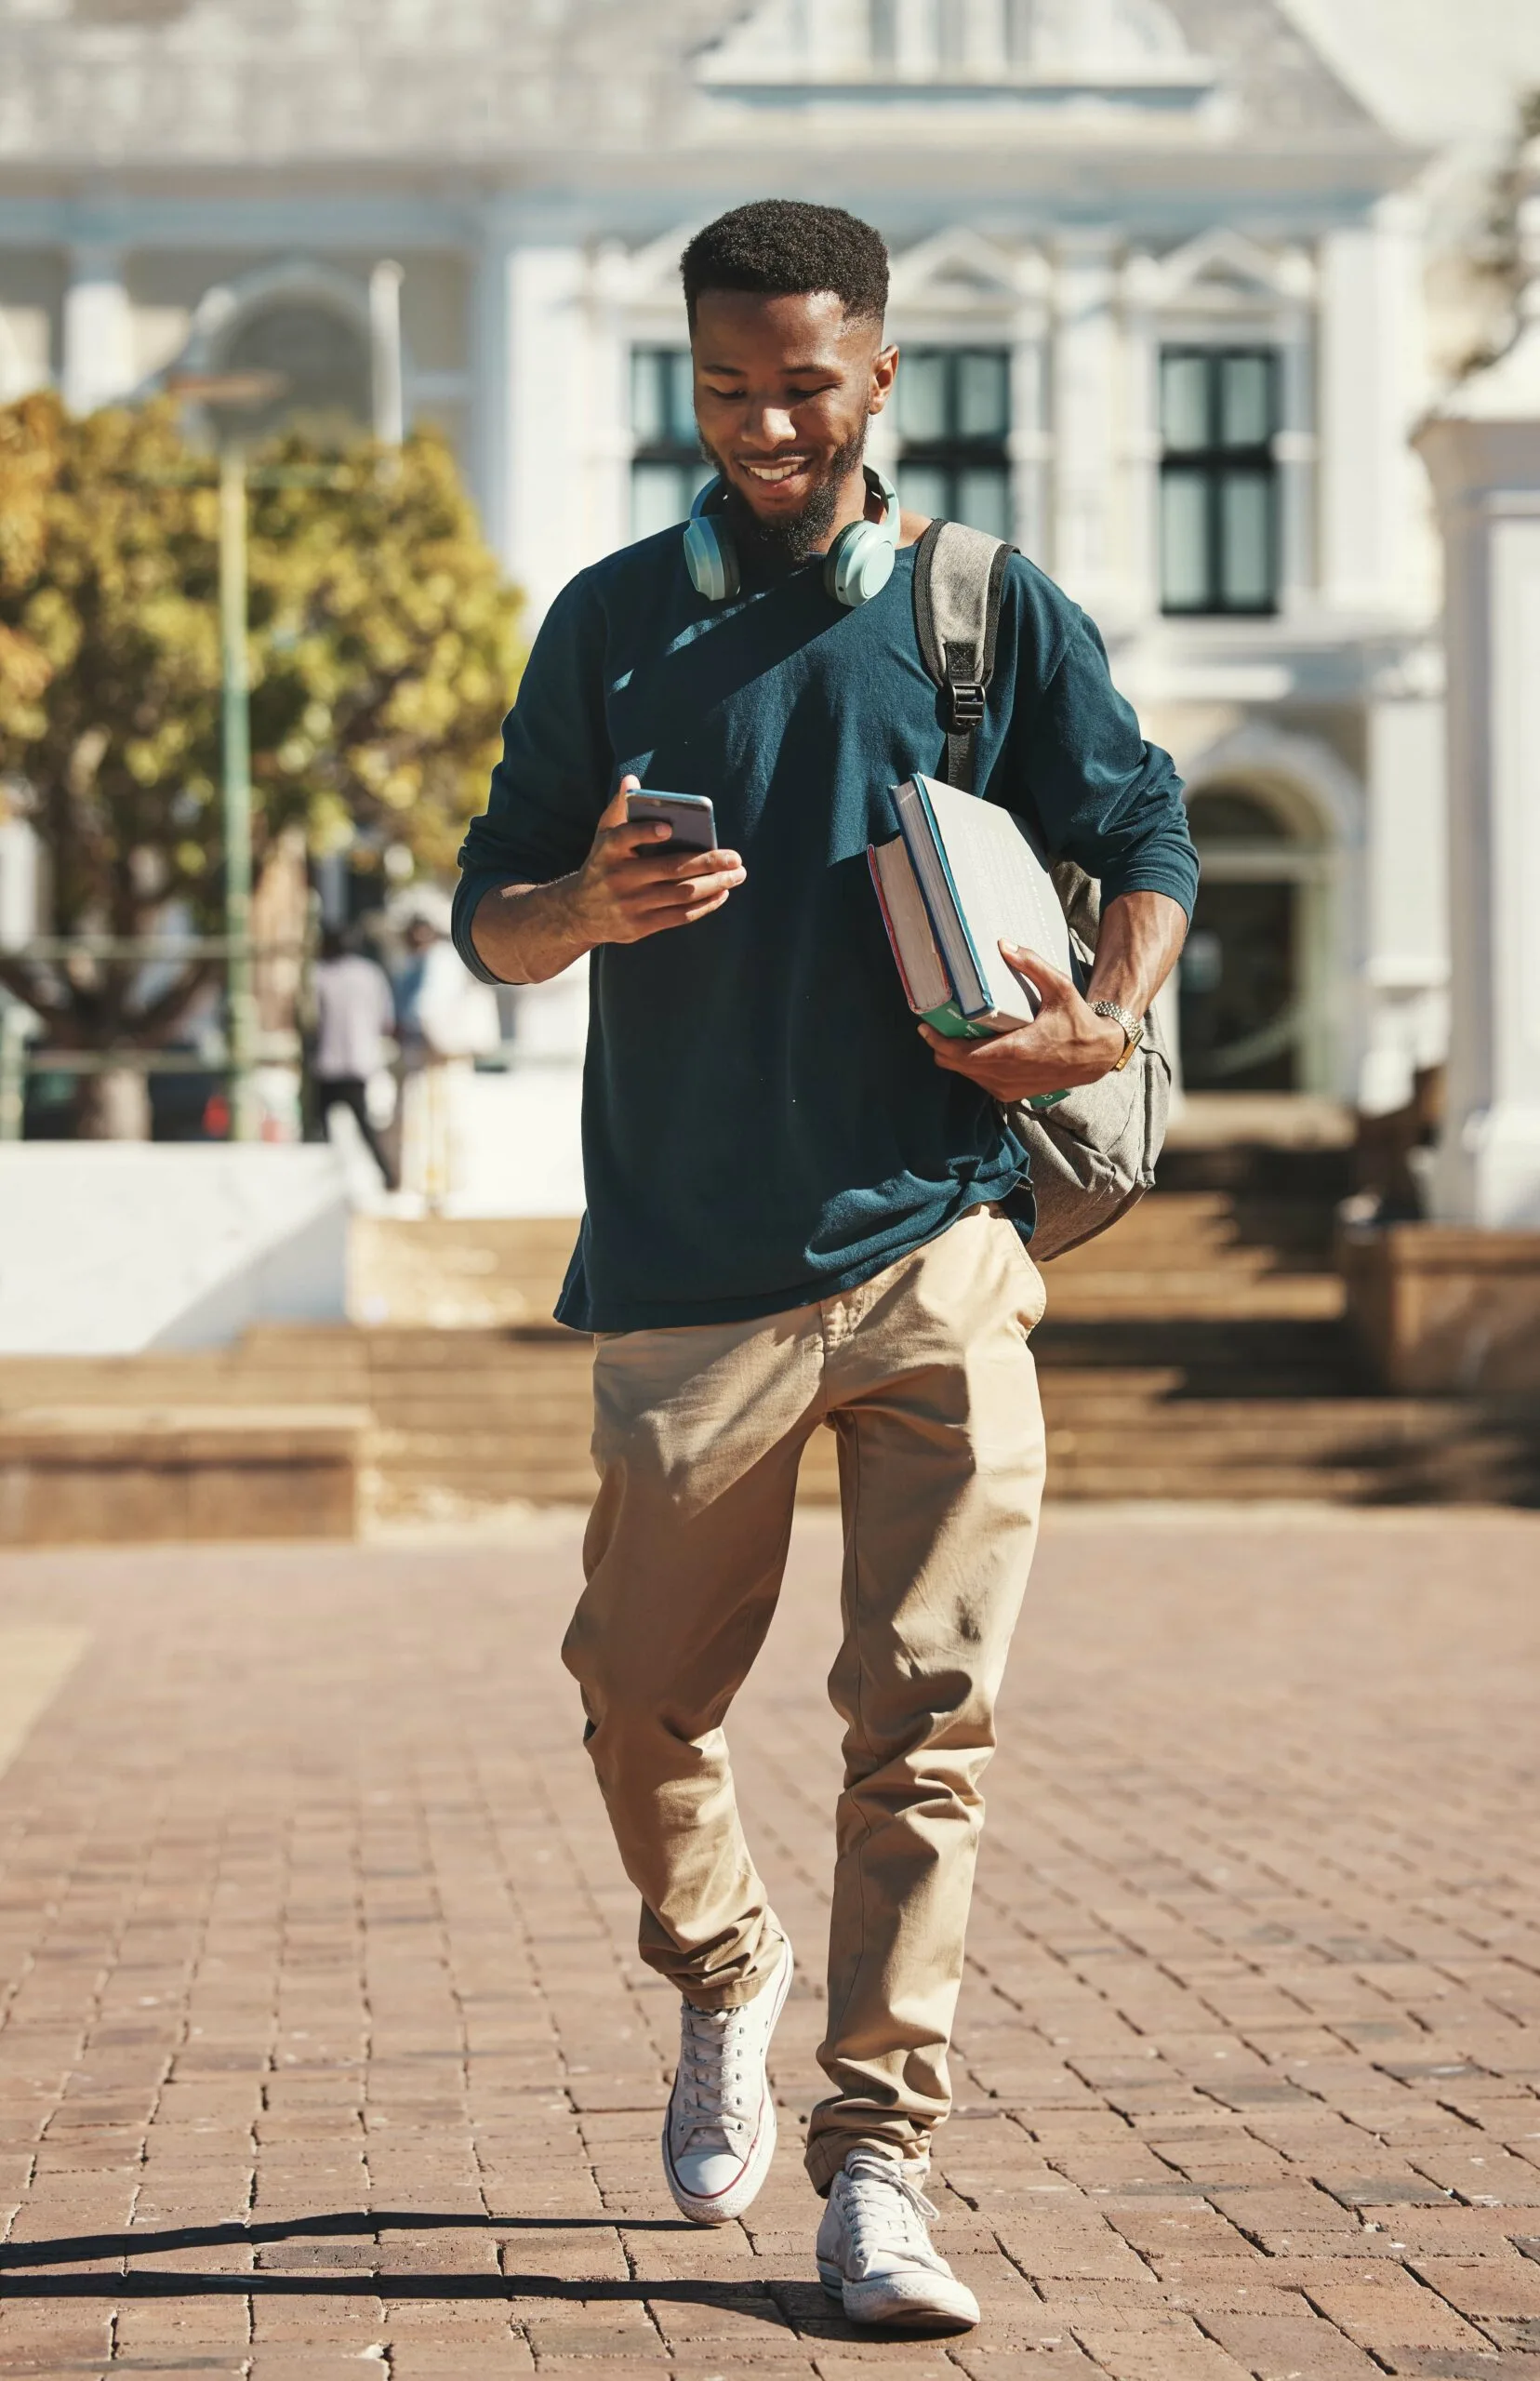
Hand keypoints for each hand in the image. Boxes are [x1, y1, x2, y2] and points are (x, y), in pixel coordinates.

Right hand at [571, 775, 745, 947]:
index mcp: (609, 850)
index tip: (668, 828)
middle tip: (735, 858)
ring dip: (714, 885)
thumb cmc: (602, 864)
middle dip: (707, 863)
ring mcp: (630, 904)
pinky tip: (722, 894)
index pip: (625, 837)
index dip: (645, 833)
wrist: (579, 912)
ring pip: (681, 894)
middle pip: (670, 869)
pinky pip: (679, 916)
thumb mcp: (604, 835)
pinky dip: (704, 905)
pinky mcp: (640, 926)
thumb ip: (619, 807)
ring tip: (737, 874)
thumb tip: (632, 780)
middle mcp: (619, 878)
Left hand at [918, 941, 1125, 1101]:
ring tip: (957, 1034)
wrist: (1096, 1057)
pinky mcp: (1012, 1094)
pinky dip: (973, 1067)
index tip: (925, 1028)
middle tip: (936, 1027)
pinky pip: (981, 1081)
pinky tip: (977, 1048)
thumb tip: (1004, 945)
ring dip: (957, 1057)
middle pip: (955, 1065)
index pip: (960, 1054)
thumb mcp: (1059, 987)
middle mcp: (1006, 1074)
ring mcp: (1008, 1088)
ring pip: (966, 1075)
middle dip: (941, 1047)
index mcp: (1013, 1051)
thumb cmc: (1078, 1021)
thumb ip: (1031, 964)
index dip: (937, 1042)